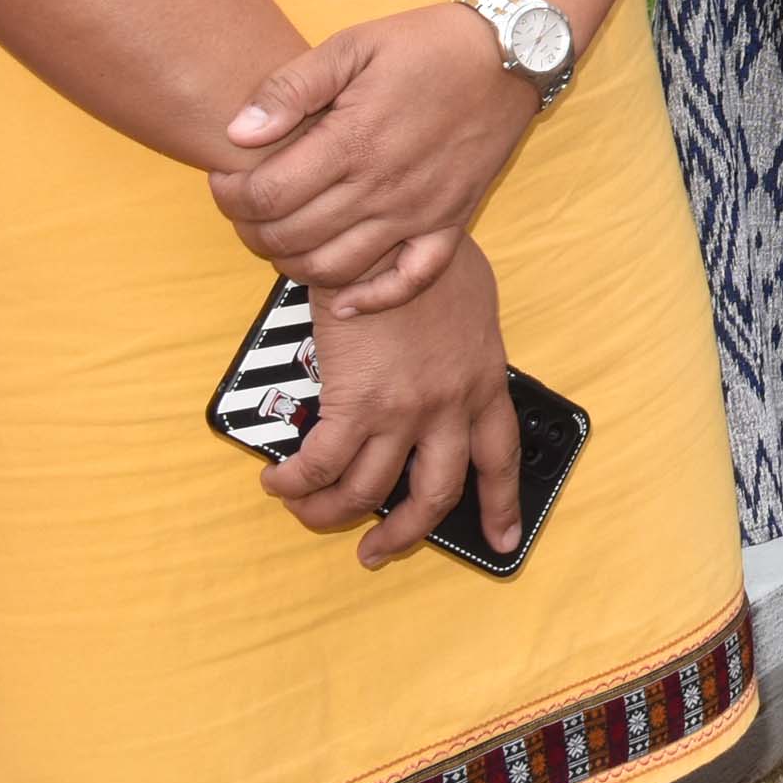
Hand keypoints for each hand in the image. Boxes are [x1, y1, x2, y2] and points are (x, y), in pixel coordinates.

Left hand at [213, 5, 538, 317]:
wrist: (511, 54)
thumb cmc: (426, 45)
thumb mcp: (353, 44)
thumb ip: (292, 87)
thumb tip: (239, 131)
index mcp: (354, 141)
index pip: (268, 195)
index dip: (230, 195)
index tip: (223, 178)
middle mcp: (383, 187)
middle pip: (292, 238)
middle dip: (250, 229)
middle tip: (242, 207)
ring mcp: (419, 212)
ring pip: (338, 268)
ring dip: (293, 264)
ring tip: (279, 237)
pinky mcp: (451, 222)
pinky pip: (411, 280)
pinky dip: (373, 300)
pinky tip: (343, 299)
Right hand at [261, 240, 521, 569]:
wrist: (390, 231)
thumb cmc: (427, 252)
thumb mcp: (473, 303)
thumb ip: (467, 345)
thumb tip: (451, 364)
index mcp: (483, 380)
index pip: (498, 457)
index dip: (502, 506)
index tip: (503, 542)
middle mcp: (449, 405)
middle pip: (435, 494)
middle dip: (404, 533)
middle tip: (379, 550)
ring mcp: (403, 408)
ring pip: (368, 490)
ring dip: (332, 513)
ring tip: (309, 512)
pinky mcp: (355, 402)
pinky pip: (321, 466)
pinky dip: (297, 483)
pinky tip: (279, 480)